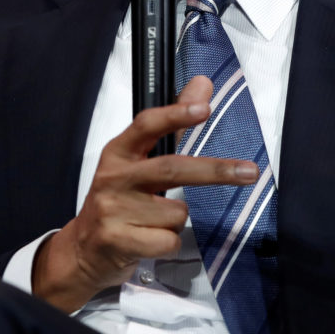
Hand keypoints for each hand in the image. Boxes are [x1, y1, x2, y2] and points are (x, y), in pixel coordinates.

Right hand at [31, 76, 258, 311]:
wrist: (84, 251)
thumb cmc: (120, 199)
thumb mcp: (139, 160)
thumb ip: (173, 123)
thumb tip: (202, 84)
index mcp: (118, 152)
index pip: (146, 125)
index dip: (175, 115)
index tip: (205, 108)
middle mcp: (114, 177)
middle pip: (172, 169)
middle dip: (215, 171)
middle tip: (250, 172)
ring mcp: (112, 210)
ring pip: (177, 212)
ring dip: (177, 221)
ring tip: (154, 223)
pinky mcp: (117, 241)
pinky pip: (168, 241)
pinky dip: (168, 243)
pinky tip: (148, 241)